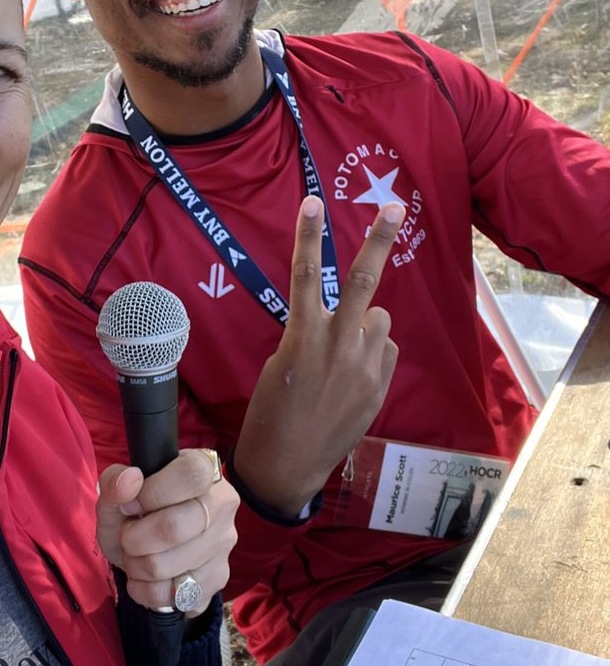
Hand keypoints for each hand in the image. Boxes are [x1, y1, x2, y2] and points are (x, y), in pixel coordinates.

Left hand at [96, 449, 238, 614]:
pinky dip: (145, 591)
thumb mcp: (117, 496)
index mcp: (205, 470)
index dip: (153, 493)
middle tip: (127, 536)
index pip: (192, 475)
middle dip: (134, 538)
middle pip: (175, 527)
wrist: (149, 550)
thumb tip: (129, 480)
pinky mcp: (218, 578)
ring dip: (136, 566)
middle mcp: (222, 504)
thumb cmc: (135, 514)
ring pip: (166, 567)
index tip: (132, 505)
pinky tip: (147, 578)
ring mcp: (224, 544)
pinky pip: (171, 595)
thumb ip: (114, 482)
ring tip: (136, 557)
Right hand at [232, 195, 402, 515]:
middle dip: (379, 240)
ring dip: (364, 324)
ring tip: (342, 351)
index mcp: (302, 336)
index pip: (304, 274)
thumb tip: (346, 319)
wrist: (287, 464)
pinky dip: (371, 353)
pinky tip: (351, 376)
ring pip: (378, 319)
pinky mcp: (379, 386)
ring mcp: (364, 367)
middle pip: (363, 282)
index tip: (313, 201)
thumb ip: (313, 334)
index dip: (308, 234)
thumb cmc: (271, 411)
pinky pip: (383, 350)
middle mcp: (338, 346)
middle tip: (395, 205)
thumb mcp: (282, 363)